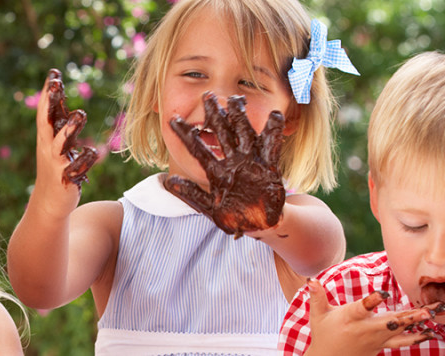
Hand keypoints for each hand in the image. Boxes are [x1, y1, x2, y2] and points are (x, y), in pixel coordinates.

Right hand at [37, 69, 97, 188]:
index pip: (45, 111)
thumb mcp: (55, 141)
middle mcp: (48, 147)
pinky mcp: (66, 179)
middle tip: (55, 83)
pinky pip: (77, 168)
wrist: (48, 204)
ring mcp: (56, 163)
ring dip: (70, 129)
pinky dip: (86, 160)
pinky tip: (95, 153)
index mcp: (46, 137)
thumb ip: (59, 118)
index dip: (48, 92)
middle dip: (50, 102)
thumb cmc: (55, 167)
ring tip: (81, 114)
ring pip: (60, 144)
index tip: (54, 72)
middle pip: (47, 122)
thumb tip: (57, 91)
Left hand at [163, 93, 285, 236]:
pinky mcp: (268, 166)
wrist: (258, 225)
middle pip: (221, 132)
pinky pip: (271, 146)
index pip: (197, 149)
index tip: (173, 119)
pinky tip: (274, 115)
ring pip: (245, 133)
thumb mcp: (209, 208)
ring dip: (240, 117)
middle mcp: (232, 161)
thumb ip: (191, 195)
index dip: (185, 134)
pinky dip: (273, 132)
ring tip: (236, 100)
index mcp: (216, 171)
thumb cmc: (233, 216)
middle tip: (207, 96)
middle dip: (215, 115)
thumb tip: (170, 182)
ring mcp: (250, 161)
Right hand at [303, 279, 434, 354]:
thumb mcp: (317, 315)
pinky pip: (402, 342)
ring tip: (434, 317)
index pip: (362, 308)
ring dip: (418, 324)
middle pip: (391, 322)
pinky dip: (416, 337)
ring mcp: (376, 339)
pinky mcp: (382, 345)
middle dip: (410, 317)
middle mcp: (366, 329)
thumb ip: (317, 296)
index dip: (373, 301)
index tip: (384, 294)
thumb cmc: (324, 333)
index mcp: (350, 319)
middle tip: (428, 311)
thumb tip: (310, 280)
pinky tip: (430, 331)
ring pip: (400, 331)